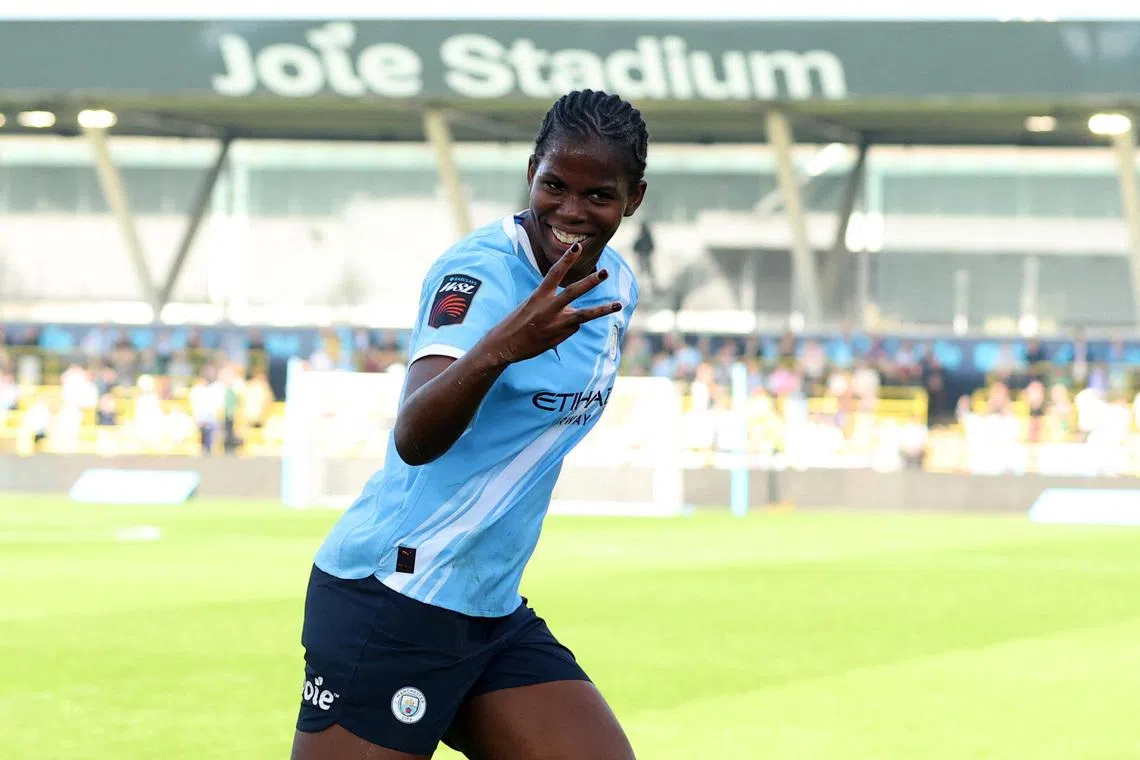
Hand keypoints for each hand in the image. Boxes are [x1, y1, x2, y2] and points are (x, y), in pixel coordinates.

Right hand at [484, 242, 621, 363]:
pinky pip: (572, 328)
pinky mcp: (560, 337)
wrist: (505, 345)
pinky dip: (569, 327)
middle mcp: (548, 308)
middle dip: (590, 282)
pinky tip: (555, 332)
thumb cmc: (517, 323)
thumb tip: (576, 316)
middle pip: (573, 292)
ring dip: (602, 309)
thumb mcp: (531, 306)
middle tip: (605, 272)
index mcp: (538, 296)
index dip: (567, 259)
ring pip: (584, 315)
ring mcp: (556, 324)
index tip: (577, 247)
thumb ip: (553, 305)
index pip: (555, 273)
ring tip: (618, 304)